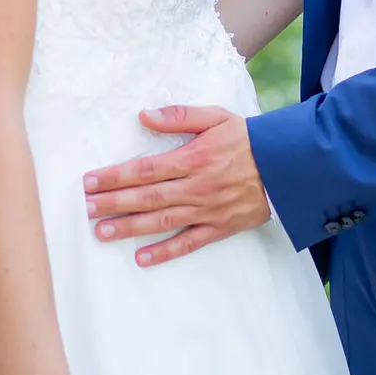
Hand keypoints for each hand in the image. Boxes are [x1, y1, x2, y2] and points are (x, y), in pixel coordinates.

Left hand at [82, 106, 271, 265]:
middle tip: (85, 209)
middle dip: (112, 203)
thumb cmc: (250, 139)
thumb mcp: (217, 117)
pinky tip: (142, 258)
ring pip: (161, 221)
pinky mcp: (220, 227)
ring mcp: (207, 210)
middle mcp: (196, 187)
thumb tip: (144, 116)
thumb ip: (180, 116)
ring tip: (102, 232)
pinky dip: (165, 252)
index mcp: (193, 158)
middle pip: (146, 197)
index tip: (90, 180)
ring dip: (129, 228)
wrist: (289, 165)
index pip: (145, 169)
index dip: (115, 175)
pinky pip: (189, 243)